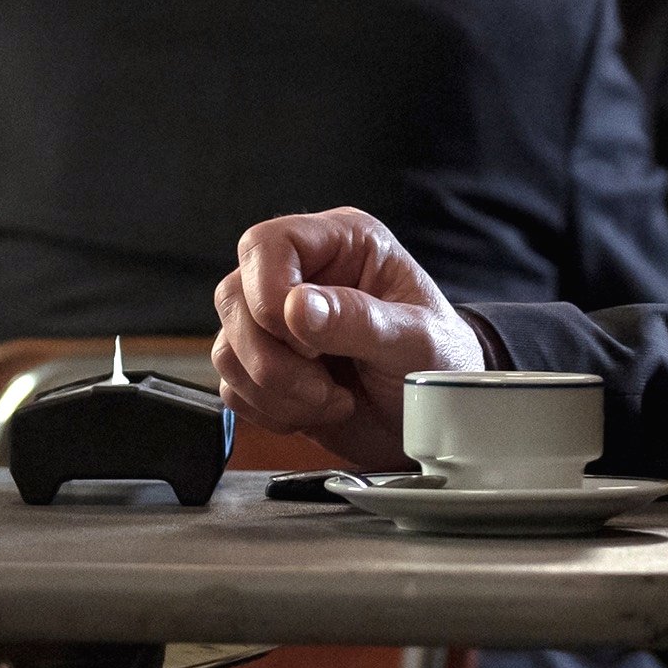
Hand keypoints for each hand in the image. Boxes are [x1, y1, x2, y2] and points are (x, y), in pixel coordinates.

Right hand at [208, 208, 483, 469]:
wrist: (436, 423)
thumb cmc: (440, 365)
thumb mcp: (416, 339)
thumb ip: (359, 320)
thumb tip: (296, 308)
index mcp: (341, 244)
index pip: (267, 244)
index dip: (269, 293)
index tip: (305, 341)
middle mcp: (302, 275)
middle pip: (234, 296)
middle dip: (272, 356)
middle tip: (323, 383)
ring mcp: (278, 324)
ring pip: (228, 348)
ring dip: (275, 389)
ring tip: (331, 400)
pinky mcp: (267, 367)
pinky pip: (232, 387)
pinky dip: (270, 410)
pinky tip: (315, 412)